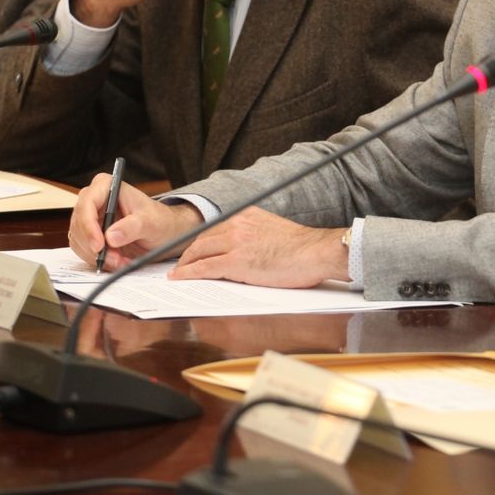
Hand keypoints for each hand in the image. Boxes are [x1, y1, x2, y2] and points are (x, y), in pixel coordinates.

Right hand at [68, 175, 199, 270]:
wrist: (163, 231)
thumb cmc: (158, 219)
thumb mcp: (151, 222)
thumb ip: (132, 227)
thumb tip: (111, 236)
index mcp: (107, 186)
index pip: (87, 203)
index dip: (88, 226)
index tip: (99, 245)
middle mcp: (94, 200)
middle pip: (79, 224)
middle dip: (95, 246)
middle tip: (115, 259)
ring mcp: (90, 218)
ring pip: (79, 240)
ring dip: (98, 256)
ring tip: (121, 260)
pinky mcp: (89, 235)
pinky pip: (83, 250)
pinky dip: (98, 260)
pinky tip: (116, 261)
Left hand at [171, 206, 349, 287]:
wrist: (317, 252)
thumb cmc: (303, 249)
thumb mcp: (274, 233)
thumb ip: (254, 237)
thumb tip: (243, 253)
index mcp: (248, 215)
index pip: (215, 228)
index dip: (201, 241)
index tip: (193, 251)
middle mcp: (238, 224)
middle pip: (203, 239)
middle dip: (188, 253)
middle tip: (180, 265)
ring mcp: (236, 242)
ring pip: (199, 252)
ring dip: (184, 264)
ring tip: (177, 274)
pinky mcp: (237, 261)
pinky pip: (204, 268)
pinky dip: (188, 274)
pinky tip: (181, 279)